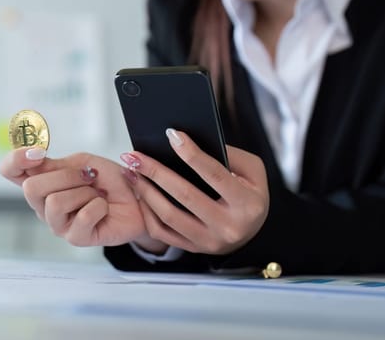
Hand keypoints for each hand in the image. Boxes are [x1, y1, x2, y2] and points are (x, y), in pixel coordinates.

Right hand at [0, 147, 151, 246]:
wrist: (138, 199)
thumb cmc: (110, 181)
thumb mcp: (83, 163)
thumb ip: (56, 165)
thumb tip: (35, 159)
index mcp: (42, 182)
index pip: (10, 170)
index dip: (16, 159)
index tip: (38, 153)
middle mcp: (43, 204)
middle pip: (31, 188)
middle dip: (66, 176)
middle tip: (88, 177)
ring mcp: (57, 224)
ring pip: (55, 203)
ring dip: (84, 192)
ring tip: (97, 194)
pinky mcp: (75, 238)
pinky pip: (82, 216)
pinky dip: (99, 205)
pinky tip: (103, 208)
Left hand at [120, 129, 268, 254]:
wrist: (251, 228)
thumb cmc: (250, 193)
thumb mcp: (252, 170)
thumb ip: (228, 154)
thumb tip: (189, 143)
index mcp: (248, 204)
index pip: (214, 174)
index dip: (191, 154)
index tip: (172, 135)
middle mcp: (229, 227)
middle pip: (185, 195)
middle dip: (156, 172)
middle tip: (135, 155)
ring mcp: (210, 241)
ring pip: (169, 215)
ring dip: (145, 191)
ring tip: (131, 172)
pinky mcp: (194, 249)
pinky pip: (162, 232)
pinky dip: (146, 211)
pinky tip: (139, 193)